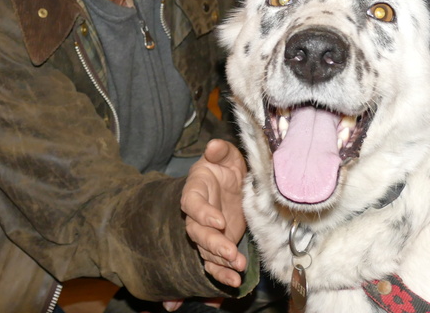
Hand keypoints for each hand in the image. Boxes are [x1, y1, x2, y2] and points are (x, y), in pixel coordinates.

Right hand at [180, 139, 247, 287]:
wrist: (233, 183)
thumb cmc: (226, 167)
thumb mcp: (227, 155)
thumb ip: (220, 151)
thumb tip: (214, 147)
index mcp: (195, 190)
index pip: (192, 204)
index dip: (203, 213)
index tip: (219, 221)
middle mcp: (197, 215)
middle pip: (197, 232)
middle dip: (213, 243)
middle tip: (230, 250)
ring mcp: (206, 232)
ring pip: (206, 251)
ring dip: (220, 261)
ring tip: (238, 267)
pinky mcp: (217, 245)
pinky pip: (214, 263)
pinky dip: (222, 274)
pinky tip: (235, 282)